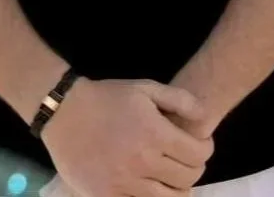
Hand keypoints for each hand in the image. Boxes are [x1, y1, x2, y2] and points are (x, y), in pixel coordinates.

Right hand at [41, 77, 214, 196]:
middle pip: (187, 179)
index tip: (201, 144)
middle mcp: (143, 162)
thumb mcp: (147, 88)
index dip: (206, 149)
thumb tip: (206, 118)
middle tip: (188, 160)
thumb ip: (181, 100)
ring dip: (178, 189)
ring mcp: (124, 183)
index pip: (198, 154)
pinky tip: (152, 187)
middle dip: (195, 169)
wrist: (66, 114)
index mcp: (155, 134)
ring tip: (174, 178)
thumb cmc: (109, 98)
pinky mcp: (106, 196)